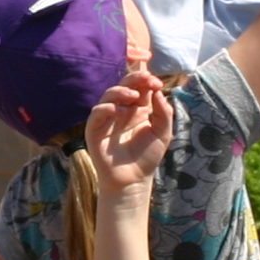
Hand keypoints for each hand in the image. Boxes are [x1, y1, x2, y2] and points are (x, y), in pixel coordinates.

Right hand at [83, 76, 172, 195]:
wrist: (134, 180)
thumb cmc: (147, 156)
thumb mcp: (163, 133)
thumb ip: (164, 112)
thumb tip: (158, 91)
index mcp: (138, 108)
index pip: (139, 86)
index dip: (146, 79)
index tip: (157, 83)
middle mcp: (121, 109)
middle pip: (124, 85)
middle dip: (135, 79)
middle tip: (147, 79)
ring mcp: (107, 118)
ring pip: (109, 95)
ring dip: (121, 91)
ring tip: (134, 96)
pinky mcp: (95, 129)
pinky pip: (97, 112)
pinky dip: (108, 108)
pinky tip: (121, 111)